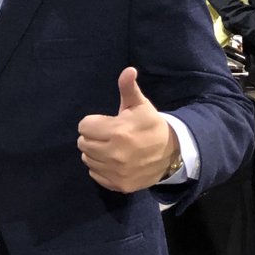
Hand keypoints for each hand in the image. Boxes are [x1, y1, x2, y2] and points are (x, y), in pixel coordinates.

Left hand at [77, 67, 179, 193]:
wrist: (171, 153)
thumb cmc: (150, 125)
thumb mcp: (140, 104)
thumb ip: (128, 88)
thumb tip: (128, 70)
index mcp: (118, 131)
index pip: (84, 127)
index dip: (92, 123)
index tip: (105, 123)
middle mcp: (115, 154)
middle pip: (83, 143)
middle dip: (92, 137)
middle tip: (107, 135)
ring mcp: (117, 172)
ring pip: (87, 159)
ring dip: (94, 152)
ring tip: (110, 147)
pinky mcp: (119, 185)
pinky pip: (95, 175)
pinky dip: (100, 168)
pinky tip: (113, 161)